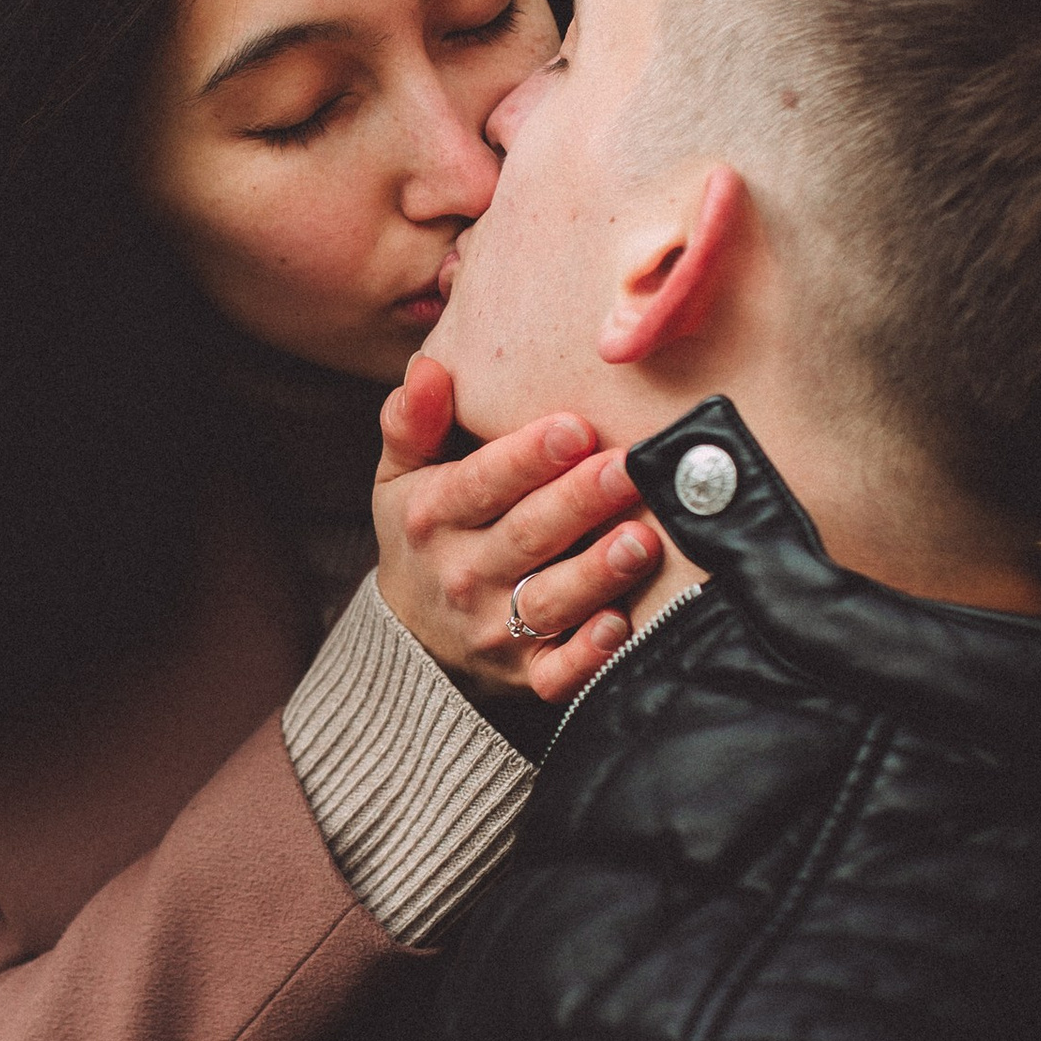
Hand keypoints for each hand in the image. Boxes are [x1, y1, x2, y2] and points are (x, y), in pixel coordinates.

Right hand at [374, 356, 662, 701]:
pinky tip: (618, 626)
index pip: (480, 483)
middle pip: (526, 536)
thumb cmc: (425, 533)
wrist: (413, 635)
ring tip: (641, 540)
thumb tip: (428, 367)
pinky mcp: (527, 673)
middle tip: (627, 468)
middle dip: (578, 502)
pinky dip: (587, 656)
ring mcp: (495, 627)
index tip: (574, 428)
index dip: (526, 458)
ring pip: (549, 600)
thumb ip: (412, 421)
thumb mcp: (400, 474)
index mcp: (434, 516)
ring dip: (596, 573)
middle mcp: (463, 574)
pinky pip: (558, 672)